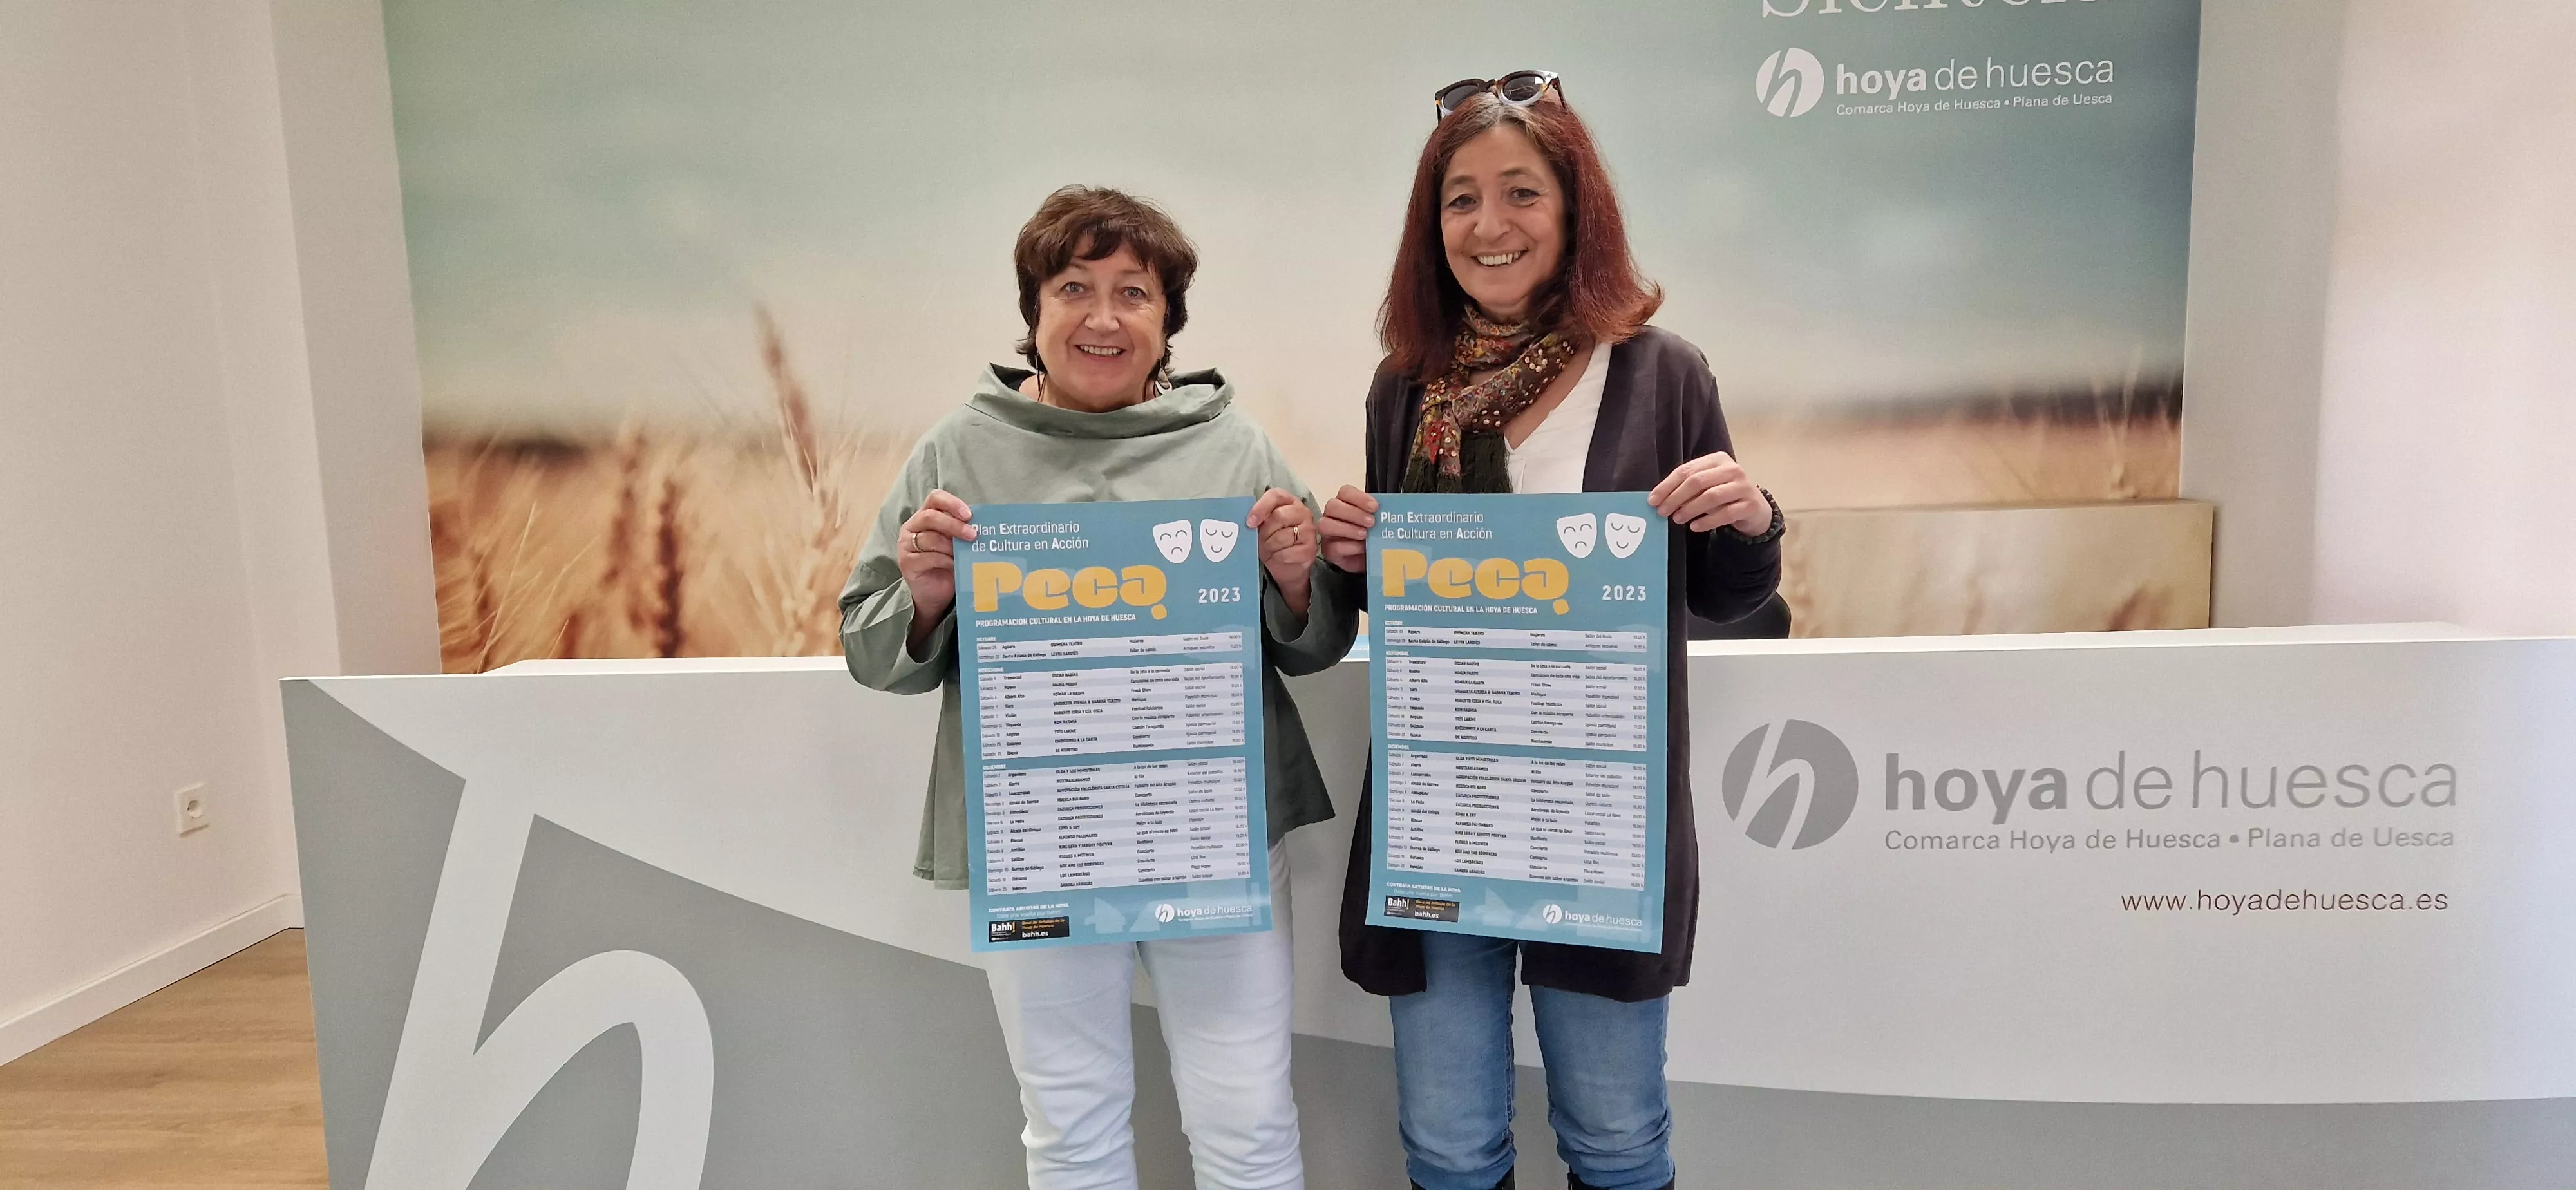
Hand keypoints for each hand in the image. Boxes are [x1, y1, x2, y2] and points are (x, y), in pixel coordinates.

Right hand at [897, 490, 974, 646]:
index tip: (969, 514)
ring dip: (951, 547)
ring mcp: (906, 544)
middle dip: (954, 525)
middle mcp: (912, 527)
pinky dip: (945, 561)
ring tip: (964, 555)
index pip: (935, 498)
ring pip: (930, 538)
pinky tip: (954, 565)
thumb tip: (984, 524)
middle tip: (973, 535)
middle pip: (930, 516)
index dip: (951, 503)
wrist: (935, 594)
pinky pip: (927, 557)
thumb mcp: (957, 544)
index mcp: (925, 516)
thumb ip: (962, 531)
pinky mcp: (906, 562)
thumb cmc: (948, 565)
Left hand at [1249, 489, 1316, 617]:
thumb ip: (1257, 519)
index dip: (1261, 507)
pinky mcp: (1310, 549)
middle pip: (1279, 516)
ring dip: (1270, 546)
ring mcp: (1309, 531)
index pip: (1275, 496)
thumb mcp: (1262, 527)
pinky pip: (1287, 553)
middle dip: (1265, 532)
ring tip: (1269, 549)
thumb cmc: (1272, 541)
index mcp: (1288, 502)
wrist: (1287, 565)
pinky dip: (1278, 557)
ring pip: (1282, 537)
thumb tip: (1246, 522)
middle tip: (1260, 540)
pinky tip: (1278, 557)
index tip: (1250, 523)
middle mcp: (1302, 512)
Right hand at [1317, 485, 1376, 572]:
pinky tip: (1362, 548)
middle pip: (1333, 506)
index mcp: (1345, 503)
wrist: (1371, 559)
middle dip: (1353, 513)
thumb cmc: (1373, 536)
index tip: (1375, 507)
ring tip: (1365, 534)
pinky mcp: (1329, 551)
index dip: (1359, 497)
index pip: (1345, 492)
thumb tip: (1391, 510)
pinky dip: (1350, 546)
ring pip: (1326, 524)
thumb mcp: (1378, 522)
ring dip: (1348, 528)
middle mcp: (1332, 515)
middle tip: (1371, 522)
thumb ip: (1380, 514)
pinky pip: (1334, 546)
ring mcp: (1328, 534)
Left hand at [1648, 452, 1771, 533]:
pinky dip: (1707, 521)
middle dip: (1676, 497)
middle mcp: (1732, 469)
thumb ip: (1687, 488)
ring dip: (1690, 509)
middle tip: (1662, 511)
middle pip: (1697, 481)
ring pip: (1711, 496)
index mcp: (1717, 459)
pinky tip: (1695, 527)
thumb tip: (1659, 499)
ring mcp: (1743, 486)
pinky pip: (1726, 513)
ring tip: (1677, 519)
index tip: (1653, 500)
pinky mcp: (1750, 505)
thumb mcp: (1706, 486)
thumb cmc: (1724, 495)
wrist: (1754, 508)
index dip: (1667, 486)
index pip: (1686, 470)